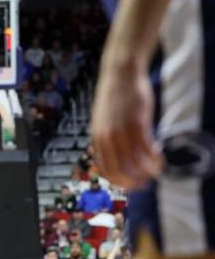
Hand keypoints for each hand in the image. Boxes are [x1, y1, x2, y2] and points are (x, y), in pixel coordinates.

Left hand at [90, 60, 162, 188]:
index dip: (120, 182)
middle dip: (134, 182)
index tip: (131, 185)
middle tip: (146, 184)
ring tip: (156, 173)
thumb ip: (108, 138)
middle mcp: (106, 138)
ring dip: (147, 172)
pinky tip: (160, 161)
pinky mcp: (137, 123)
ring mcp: (121, 131)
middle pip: (119, 171)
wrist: (120, 74)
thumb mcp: (105, 121)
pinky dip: (155, 160)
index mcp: (97, 138)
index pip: (105, 170)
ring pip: (135, 163)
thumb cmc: (115, 98)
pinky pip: (147, 150)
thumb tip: (115, 155)